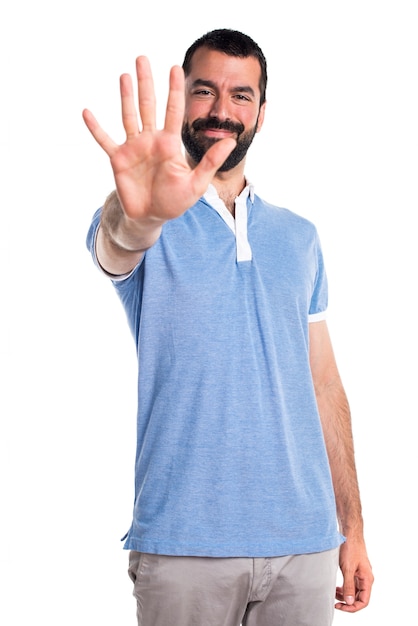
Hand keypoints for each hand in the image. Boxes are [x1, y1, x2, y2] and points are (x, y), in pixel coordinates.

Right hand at [82, 56, 235, 224]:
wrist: (151, 217)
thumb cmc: (174, 201)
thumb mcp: (196, 184)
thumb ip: (210, 162)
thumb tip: (230, 140)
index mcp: (169, 143)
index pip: (173, 110)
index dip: (174, 89)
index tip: (175, 67)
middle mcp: (151, 140)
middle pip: (148, 105)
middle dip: (146, 82)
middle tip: (143, 58)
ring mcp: (134, 147)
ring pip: (129, 115)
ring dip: (126, 96)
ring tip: (125, 74)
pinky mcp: (118, 159)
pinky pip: (105, 140)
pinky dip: (95, 128)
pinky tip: (87, 112)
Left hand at [335, 537, 373, 611]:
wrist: (349, 532)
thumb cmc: (350, 548)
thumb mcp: (348, 568)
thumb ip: (348, 585)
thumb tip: (349, 602)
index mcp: (367, 579)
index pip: (364, 601)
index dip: (353, 607)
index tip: (341, 607)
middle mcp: (365, 578)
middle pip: (359, 597)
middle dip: (347, 602)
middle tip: (335, 603)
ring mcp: (360, 574)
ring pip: (354, 591)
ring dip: (345, 595)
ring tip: (334, 594)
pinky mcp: (355, 569)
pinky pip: (351, 583)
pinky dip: (344, 588)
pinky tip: (336, 588)